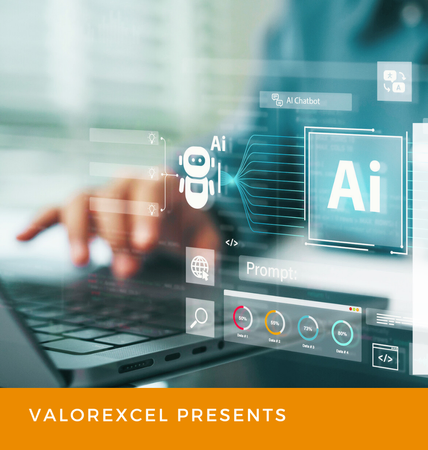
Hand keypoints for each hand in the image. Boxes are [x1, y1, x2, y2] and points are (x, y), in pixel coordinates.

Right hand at [16, 176, 219, 278]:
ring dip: (77, 230)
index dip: (145, 217)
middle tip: (127, 270)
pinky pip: (56, 210)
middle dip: (119, 237)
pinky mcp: (83, 209)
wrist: (174, 206)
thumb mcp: (206, 235)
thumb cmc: (189, 221)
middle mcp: (127, 183)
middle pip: (114, 203)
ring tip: (79, 261)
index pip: (150, 193)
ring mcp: (102, 194)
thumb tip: (206, 271)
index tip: (146, 246)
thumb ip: (208, 251)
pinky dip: (39, 222)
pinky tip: (22, 238)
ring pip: (81, 202)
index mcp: (161, 183)